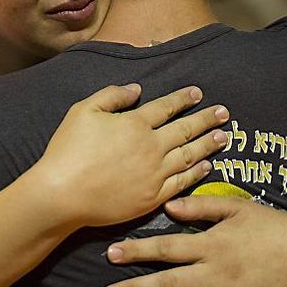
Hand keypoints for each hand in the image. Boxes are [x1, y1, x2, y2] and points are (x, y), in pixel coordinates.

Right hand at [37, 85, 229, 228]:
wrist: (63, 193)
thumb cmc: (68, 150)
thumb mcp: (83, 111)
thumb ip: (111, 96)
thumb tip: (137, 89)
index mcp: (134, 124)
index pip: (165, 107)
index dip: (183, 99)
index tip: (198, 93)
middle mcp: (151, 146)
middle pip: (185, 129)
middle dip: (206, 119)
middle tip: (224, 113)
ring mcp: (155, 173)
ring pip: (189, 155)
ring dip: (208, 144)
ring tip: (223, 136)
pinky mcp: (153, 196)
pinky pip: (182, 182)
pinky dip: (197, 172)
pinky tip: (207, 166)